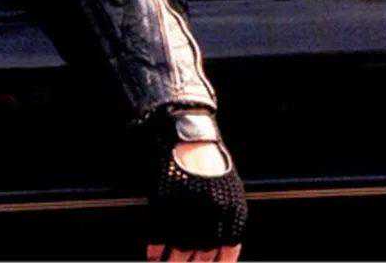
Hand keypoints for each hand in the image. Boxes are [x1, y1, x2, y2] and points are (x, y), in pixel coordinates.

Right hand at [146, 141, 242, 261]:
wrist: (188, 136)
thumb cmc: (208, 163)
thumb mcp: (228, 188)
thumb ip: (227, 218)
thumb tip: (224, 251)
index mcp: (231, 210)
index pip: (226, 251)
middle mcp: (211, 213)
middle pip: (201, 255)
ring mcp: (188, 209)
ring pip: (180, 251)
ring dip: (172, 262)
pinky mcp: (166, 204)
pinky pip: (160, 236)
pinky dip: (156, 250)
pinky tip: (154, 255)